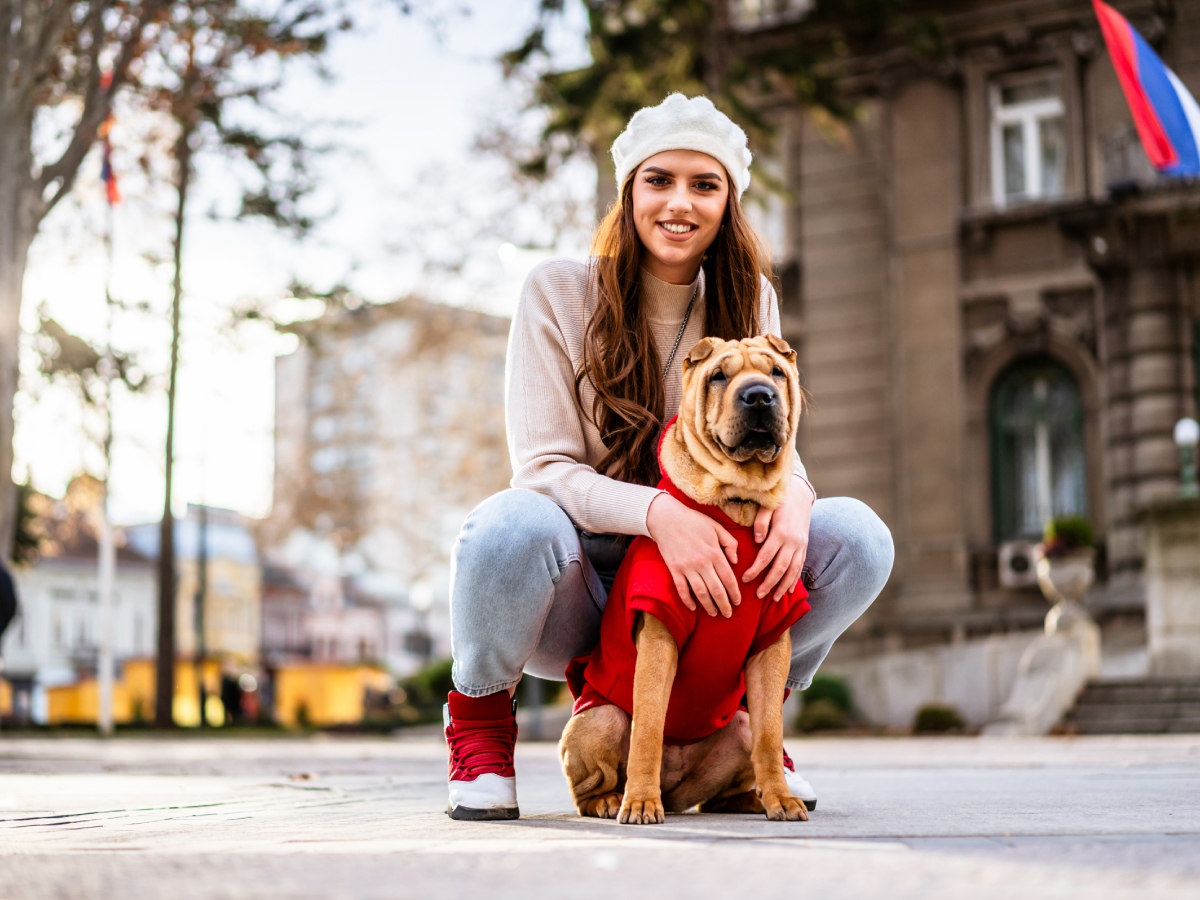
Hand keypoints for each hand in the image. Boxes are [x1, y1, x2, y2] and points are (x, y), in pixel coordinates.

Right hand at [646, 493, 740, 617]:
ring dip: (709, 606)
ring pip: (701, 592)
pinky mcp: (674, 569)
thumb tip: (736, 562)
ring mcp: (687, 567)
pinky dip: (688, 600)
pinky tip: (694, 608)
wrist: (666, 518)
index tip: (738, 602)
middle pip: (716, 589)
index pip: (729, 578)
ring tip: (715, 614)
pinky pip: (682, 589)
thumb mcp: (717, 527)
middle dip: (724, 604)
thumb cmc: (694, 521)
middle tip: (728, 614)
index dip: (734, 593)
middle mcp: (702, 562)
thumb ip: (730, 543)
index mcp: (715, 552)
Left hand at [743, 476, 813, 601]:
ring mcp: (801, 545)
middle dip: (769, 583)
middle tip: (758, 595)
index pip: (766, 556)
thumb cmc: (779, 500)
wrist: (801, 494)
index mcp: (780, 532)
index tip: (744, 579)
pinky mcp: (805, 546)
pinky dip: (795, 579)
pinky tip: (789, 590)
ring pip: (792, 570)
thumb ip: (761, 522)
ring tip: (774, 598)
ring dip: (783, 586)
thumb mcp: (767, 506)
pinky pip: (800, 566)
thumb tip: (756, 539)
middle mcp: (792, 541)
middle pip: (780, 568)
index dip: (755, 570)